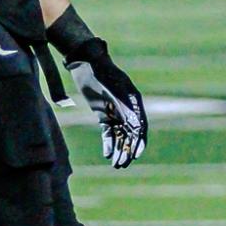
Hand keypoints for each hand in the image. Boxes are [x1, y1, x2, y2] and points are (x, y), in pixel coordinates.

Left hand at [66, 39, 148, 168]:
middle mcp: (127, 107)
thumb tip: (135, 124)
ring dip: (119, 150)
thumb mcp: (111, 85)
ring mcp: (116, 111)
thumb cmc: (100, 70)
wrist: (85, 61)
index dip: (139, 141)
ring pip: (120, 135)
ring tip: (116, 164)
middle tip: (122, 164)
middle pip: (130, 133)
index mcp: (133, 100)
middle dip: (128, 150)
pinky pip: (109, 132)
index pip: (140, 125)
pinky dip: (109, 143)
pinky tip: (107, 154)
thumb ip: (122, 103)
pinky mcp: (104, 114)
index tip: (136, 154)